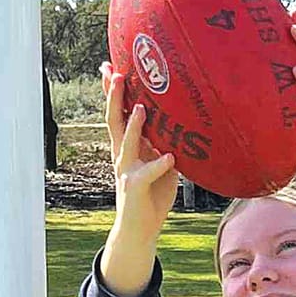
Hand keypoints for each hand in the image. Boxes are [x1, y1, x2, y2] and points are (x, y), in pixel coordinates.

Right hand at [97, 60, 177, 296]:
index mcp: (128, 147)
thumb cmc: (152, 196)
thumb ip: (167, 143)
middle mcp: (122, 155)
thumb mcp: (162, 164)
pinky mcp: (135, 188)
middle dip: (114, 97)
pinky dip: (158, 165)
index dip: (113, 91)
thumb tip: (185, 123)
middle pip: (115, 120)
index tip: (109, 66)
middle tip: (115, 73)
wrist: (139, 230)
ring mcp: (126, 171)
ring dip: (134, 125)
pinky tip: (169, 157)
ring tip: (142, 107)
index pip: (119, 113)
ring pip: (126, 143)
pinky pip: (147, 174)